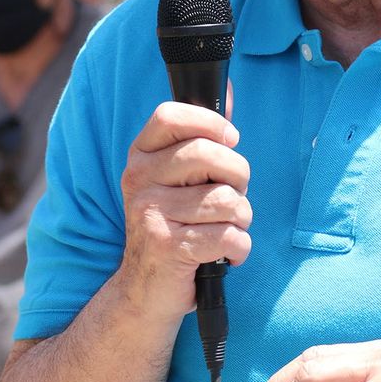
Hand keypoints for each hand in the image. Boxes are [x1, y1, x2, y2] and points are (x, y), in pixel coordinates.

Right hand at [118, 100, 251, 320]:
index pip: (170, 115)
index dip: (210, 122)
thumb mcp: (178, 180)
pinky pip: (228, 236)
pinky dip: (239, 248)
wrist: (145, 291)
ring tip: (228, 229)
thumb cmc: (175, 226)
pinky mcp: (168, 247)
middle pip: (208, 153)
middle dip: (239, 175)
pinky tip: (226, 255)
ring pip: (227, 200)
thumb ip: (201, 139)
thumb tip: (228, 90)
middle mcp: (138, 180)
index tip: (229, 140)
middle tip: (235, 194)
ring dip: (242, 218)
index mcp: (141, 157)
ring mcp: (150, 214)